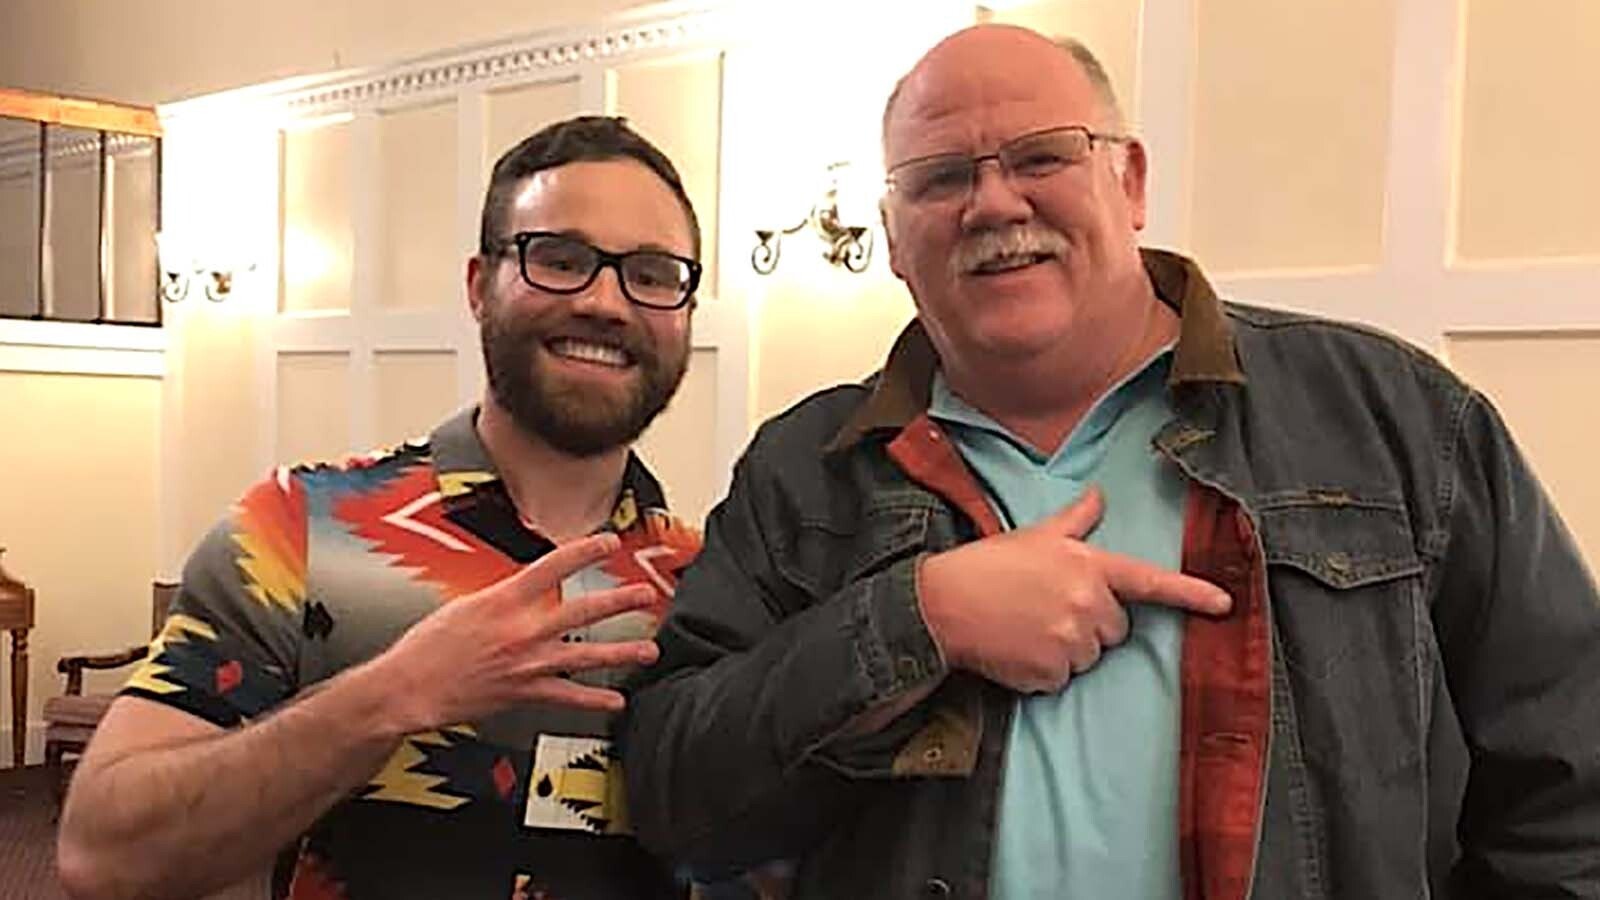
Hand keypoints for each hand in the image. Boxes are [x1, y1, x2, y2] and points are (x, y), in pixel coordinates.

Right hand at [368, 533, 659, 732]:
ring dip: (621, 652)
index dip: (585, 551)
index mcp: (503, 600)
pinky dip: (595, 700)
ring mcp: (526, 663)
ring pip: (585, 655)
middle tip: (645, 595)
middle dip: (619, 602)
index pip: (553, 566)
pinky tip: (616, 699)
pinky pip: (567, 697)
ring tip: (648, 649)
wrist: (409, 686)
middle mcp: (521, 630)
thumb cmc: (428, 647)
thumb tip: (524, 590)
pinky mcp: (524, 692)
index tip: (608, 542)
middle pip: (582, 611)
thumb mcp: (464, 605)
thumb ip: (501, 597)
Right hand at [917, 486, 1230, 692]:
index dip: (1190, 592)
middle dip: (1090, 622)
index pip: (1149, 581)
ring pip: (1089, 657)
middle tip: (1047, 607)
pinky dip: (1043, 671)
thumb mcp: (1034, 534)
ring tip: (1026, 627)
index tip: (1226, 605)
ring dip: (1064, 648)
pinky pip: (1062, 680)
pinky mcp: (1050, 674)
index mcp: (1088, 568)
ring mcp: (1070, 642)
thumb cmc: (988, 565)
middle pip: (1116, 629)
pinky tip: (1017, 649)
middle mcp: (1087, 605)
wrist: (942, 604)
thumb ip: (1075, 520)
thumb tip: (1098, 496)